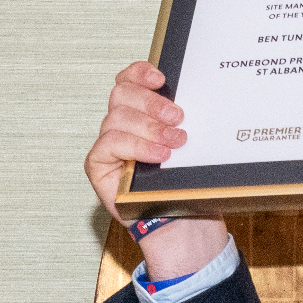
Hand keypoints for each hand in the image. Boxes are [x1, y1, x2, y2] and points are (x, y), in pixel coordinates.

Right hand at [86, 62, 228, 278]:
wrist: (188, 229)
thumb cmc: (190, 188)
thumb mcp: (196, 150)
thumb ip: (188, 124)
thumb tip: (203, 97)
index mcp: (142, 115)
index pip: (129, 81)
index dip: (140, 73)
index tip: (162, 77)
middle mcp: (122, 127)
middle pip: (122, 94)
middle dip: (151, 101)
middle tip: (178, 117)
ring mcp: (110, 147)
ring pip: (117, 117)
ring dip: (149, 127)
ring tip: (175, 142)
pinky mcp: (100, 167)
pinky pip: (109, 144)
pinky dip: (135, 146)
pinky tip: (158, 155)